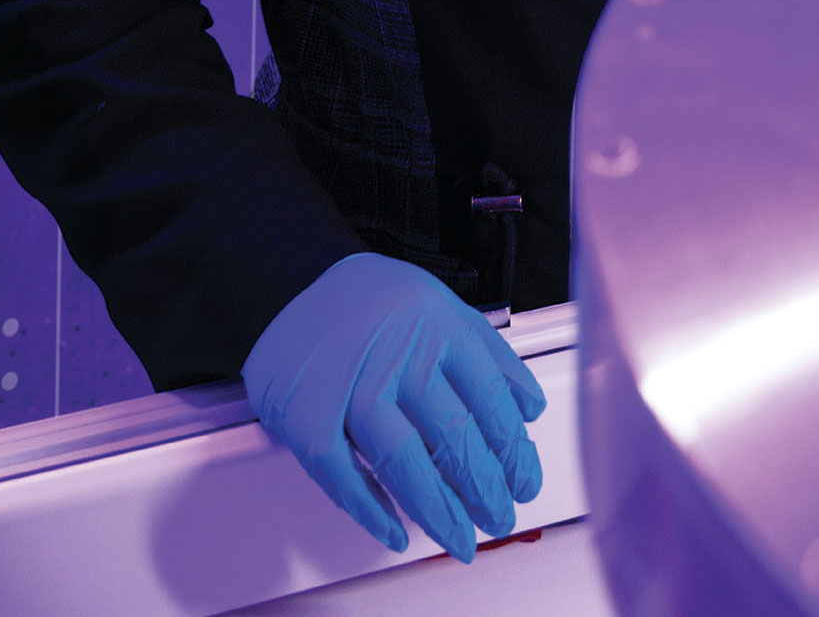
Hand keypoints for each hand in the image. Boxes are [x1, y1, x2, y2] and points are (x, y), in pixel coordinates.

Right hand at [243, 251, 546, 558]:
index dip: (512, 450)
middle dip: (484, 488)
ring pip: (403, 460)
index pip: (489, 398)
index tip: (524, 481)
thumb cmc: (374, 302)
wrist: (288, 281)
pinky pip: (341, 474)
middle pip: (452, 433)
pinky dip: (370, 509)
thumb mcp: (442, 308)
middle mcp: (398, 352)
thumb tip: (530, 409)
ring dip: (437, 509)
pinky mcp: (304, 413)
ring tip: (460, 538)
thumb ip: (489, 356)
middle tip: (499, 517)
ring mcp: (350, 384)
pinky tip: (395, 530)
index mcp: (438, 324)